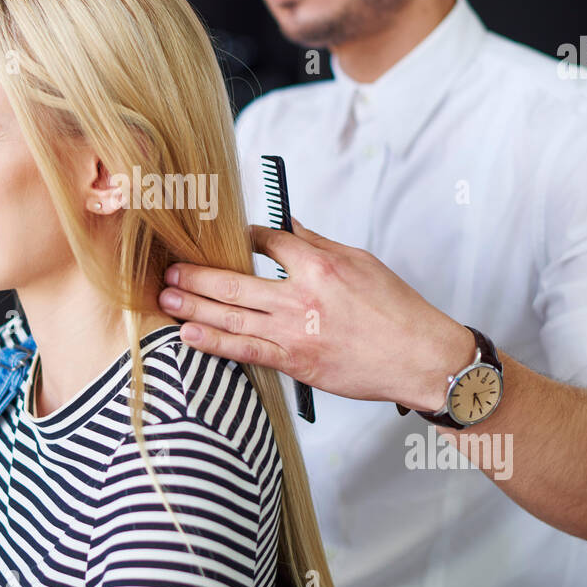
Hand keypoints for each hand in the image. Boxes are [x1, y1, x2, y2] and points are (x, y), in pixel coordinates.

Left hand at [157, 217, 474, 410]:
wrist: (420, 358)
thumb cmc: (397, 310)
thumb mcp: (360, 262)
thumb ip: (317, 244)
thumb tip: (287, 224)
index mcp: (319, 265)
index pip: (266, 241)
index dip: (240, 238)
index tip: (222, 238)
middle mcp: (301, 297)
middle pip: (234, 280)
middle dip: (197, 273)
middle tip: (169, 268)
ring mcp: (294, 332)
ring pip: (232, 315)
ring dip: (194, 305)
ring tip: (166, 297)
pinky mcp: (295, 362)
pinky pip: (245, 350)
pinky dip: (214, 342)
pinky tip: (189, 334)